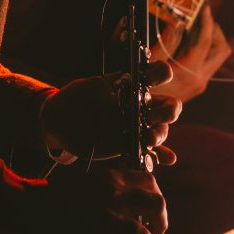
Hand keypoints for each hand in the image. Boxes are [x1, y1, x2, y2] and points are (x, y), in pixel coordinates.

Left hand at [40, 62, 181, 164]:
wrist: (63, 122)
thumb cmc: (78, 97)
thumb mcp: (89, 88)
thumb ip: (103, 91)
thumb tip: (115, 99)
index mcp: (135, 85)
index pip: (160, 74)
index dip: (161, 75)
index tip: (148, 81)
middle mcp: (142, 105)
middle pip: (170, 106)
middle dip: (167, 112)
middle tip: (150, 117)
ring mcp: (139, 126)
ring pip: (161, 130)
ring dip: (159, 134)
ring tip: (148, 139)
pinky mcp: (131, 146)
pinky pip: (153, 153)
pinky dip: (162, 156)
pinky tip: (167, 159)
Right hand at [48, 164, 167, 233]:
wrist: (26, 207)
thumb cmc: (50, 194)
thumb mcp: (84, 180)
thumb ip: (106, 188)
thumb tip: (127, 201)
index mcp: (109, 178)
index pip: (148, 181)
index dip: (156, 199)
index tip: (153, 213)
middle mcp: (113, 195)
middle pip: (156, 206)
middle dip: (162, 224)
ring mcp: (107, 220)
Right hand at [150, 5, 230, 102]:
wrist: (142, 114)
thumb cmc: (142, 86)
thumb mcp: (151, 60)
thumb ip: (168, 40)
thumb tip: (179, 21)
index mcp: (190, 72)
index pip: (206, 40)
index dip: (206, 20)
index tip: (204, 6)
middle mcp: (201, 79)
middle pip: (222, 49)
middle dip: (215, 31)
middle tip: (202, 19)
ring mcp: (201, 84)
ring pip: (218, 57)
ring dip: (212, 40)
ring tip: (196, 29)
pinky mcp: (197, 85)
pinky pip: (209, 63)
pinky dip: (205, 49)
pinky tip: (189, 42)